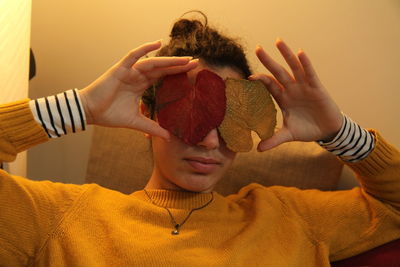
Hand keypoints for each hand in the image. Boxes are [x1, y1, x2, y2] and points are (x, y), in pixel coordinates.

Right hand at [79, 40, 197, 139]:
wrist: (90, 113)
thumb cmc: (110, 114)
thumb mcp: (136, 122)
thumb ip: (152, 127)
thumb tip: (168, 138)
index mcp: (142, 86)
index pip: (164, 77)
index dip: (178, 74)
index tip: (194, 72)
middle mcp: (138, 76)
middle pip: (162, 68)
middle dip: (179, 65)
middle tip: (196, 62)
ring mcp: (129, 71)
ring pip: (153, 62)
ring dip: (169, 60)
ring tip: (185, 59)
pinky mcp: (120, 69)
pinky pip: (133, 56)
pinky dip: (145, 48)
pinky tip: (157, 42)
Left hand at [249, 38, 342, 150]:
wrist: (327, 131)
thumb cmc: (307, 130)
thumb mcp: (288, 135)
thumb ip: (274, 140)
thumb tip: (258, 149)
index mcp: (283, 99)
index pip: (269, 86)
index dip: (260, 80)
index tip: (249, 77)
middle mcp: (292, 90)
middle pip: (277, 72)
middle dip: (268, 61)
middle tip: (257, 48)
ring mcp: (304, 87)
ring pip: (293, 68)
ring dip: (286, 55)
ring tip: (278, 41)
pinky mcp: (317, 88)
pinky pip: (310, 74)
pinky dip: (306, 64)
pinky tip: (300, 53)